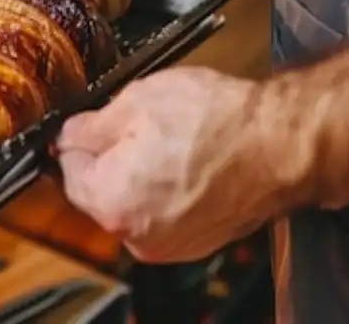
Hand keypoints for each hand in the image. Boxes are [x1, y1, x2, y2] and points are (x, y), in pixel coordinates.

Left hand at [56, 66, 297, 262]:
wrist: (281, 144)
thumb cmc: (218, 122)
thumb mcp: (134, 102)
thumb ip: (88, 126)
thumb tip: (66, 136)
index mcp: (112, 203)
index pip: (69, 170)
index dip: (81, 141)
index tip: (93, 125)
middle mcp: (137, 236)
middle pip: (101, 191)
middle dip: (112, 158)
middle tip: (141, 127)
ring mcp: (170, 245)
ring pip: (133, 202)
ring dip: (141, 175)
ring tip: (172, 142)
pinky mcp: (197, 243)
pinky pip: (163, 213)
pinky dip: (168, 190)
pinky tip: (189, 162)